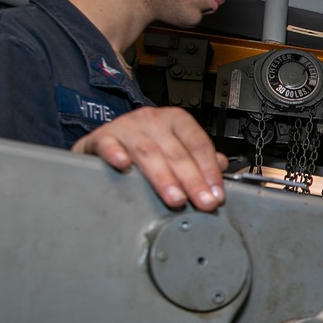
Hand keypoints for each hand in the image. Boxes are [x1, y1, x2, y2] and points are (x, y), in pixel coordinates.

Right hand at [72, 106, 226, 211]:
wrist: (104, 142)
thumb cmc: (142, 146)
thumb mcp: (173, 147)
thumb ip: (197, 157)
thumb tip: (221, 166)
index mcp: (175, 121)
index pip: (198, 144)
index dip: (209, 170)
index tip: (216, 194)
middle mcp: (152, 120)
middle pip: (176, 151)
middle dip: (192, 180)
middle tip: (202, 202)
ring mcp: (126, 127)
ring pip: (148, 151)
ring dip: (164, 177)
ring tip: (176, 198)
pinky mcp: (101, 138)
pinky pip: (108, 144)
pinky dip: (116, 154)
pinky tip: (124, 166)